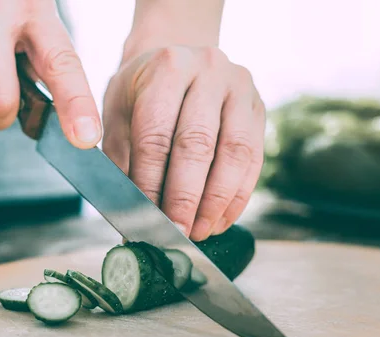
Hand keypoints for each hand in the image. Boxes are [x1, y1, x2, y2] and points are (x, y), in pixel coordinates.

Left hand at [102, 46, 264, 241]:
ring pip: (234, 154)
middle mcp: (208, 71)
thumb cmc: (142, 93)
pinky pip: (254, 160)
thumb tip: (132, 217)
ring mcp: (240, 88)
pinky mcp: (258, 109)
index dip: (151, 184)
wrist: (177, 60)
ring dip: (216, 202)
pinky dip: (237, 196)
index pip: (157, 136)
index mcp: (166, 68)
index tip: (146, 220)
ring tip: (199, 232)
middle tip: (176, 233)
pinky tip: (220, 219)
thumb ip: (124, 162)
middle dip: (185, 198)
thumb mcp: (120, 115)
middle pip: (198, 144)